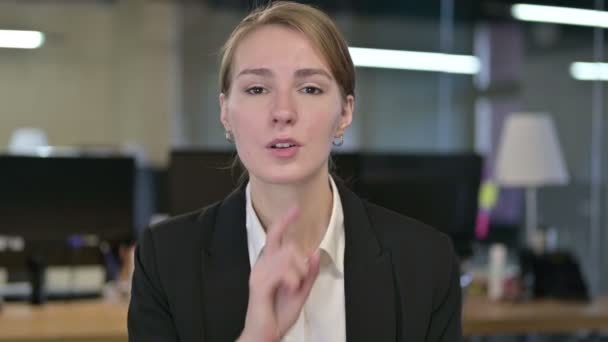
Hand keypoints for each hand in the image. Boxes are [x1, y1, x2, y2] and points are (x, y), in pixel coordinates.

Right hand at [238, 208, 320, 341]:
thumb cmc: (279, 313)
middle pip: (288, 247)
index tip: (295, 208)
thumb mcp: (302, 291)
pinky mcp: (259, 285)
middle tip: (300, 281)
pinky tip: (291, 287)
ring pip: (286, 257)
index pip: (276, 235)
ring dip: (298, 273)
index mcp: (270, 264)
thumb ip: (309, 273)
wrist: (266, 334)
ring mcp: (258, 274)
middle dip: (302, 262)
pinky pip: (280, 271)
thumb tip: (315, 252)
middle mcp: (262, 265)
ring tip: (295, 287)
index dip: (285, 220)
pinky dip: (291, 279)